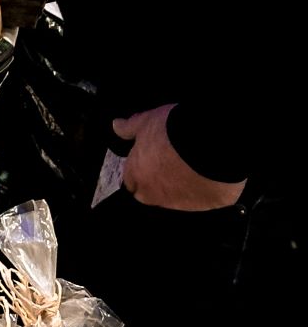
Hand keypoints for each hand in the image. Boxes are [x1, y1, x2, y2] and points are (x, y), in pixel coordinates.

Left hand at [112, 106, 246, 210]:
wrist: (210, 144)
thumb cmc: (172, 131)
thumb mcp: (147, 121)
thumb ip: (129, 127)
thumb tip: (116, 126)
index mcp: (137, 174)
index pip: (130, 181)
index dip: (137, 172)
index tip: (146, 163)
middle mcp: (155, 193)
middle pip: (148, 196)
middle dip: (153, 185)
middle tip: (167, 167)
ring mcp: (181, 203)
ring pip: (175, 201)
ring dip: (178, 190)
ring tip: (190, 170)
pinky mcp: (206, 205)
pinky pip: (202, 201)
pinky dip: (203, 192)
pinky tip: (209, 178)